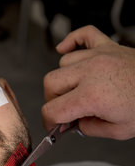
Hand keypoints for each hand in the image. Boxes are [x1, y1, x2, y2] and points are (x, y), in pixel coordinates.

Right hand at [42, 25, 134, 139]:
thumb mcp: (118, 130)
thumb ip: (89, 129)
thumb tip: (75, 123)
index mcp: (92, 96)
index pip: (52, 109)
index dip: (49, 121)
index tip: (53, 125)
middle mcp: (91, 72)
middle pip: (50, 83)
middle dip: (52, 100)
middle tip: (64, 109)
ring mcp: (98, 56)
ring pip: (63, 63)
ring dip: (65, 78)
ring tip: (76, 88)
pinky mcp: (107, 46)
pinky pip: (83, 34)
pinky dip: (71, 41)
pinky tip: (65, 49)